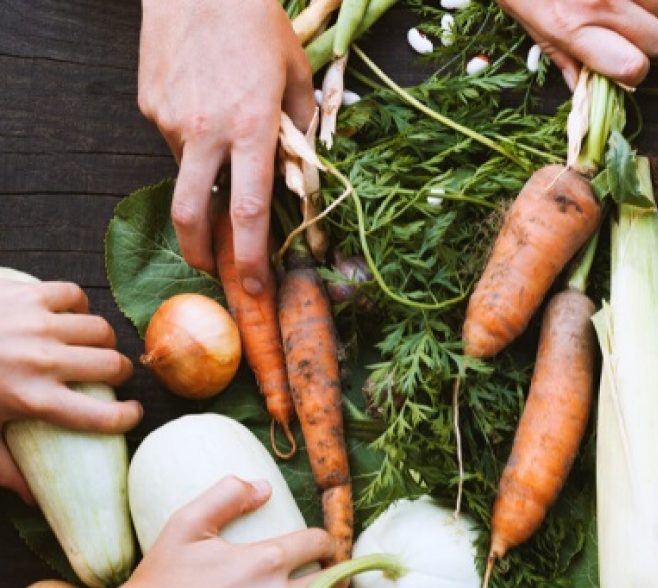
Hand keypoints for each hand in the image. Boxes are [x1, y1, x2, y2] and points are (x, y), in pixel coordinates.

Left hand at [0, 281, 139, 502]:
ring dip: (103, 341)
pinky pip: (73, 295)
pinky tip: (69, 317)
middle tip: (112, 379)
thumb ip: (6, 470)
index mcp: (35, 401)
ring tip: (94, 347)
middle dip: (120, 375)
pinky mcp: (27, 296)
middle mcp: (44, 362)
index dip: (128, 417)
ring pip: (101, 329)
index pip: (105, 416)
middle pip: (113, 366)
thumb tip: (35, 501)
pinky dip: (78, 305)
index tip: (130, 415)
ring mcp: (38, 326)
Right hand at [97, 476, 356, 587]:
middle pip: (336, 586)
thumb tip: (264, 485)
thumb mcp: (186, 524)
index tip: (320, 549)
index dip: (325, 542)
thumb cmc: (157, 579)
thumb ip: (226, 496)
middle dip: (341, 580)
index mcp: (264, 561)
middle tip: (334, 581)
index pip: (319, 543)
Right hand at [138, 0, 314, 294]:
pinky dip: (192, 145)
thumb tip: (304, 174)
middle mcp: (207, 131)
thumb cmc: (257, 25)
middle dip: (203, 253)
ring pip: (186, 175)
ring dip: (204, 187)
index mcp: (250, 129)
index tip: (255, 288)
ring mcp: (171, 120)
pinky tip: (205, 112)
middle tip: (215, 271)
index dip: (251, 258)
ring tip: (222, 164)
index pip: (249, 212)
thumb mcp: (295, 76)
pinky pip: (173, 142)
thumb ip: (301, 130)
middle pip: (195, 214)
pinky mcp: (150, 106)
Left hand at [498, 0, 657, 88]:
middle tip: (622, 30)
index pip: (633, 67)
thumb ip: (563, 58)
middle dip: (644, 40)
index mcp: (573, 28)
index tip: (621, 62)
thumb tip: (585, 88)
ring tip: (620, 1)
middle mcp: (600, 2)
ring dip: (648, 7)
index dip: (632, 70)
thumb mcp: (531, 23)